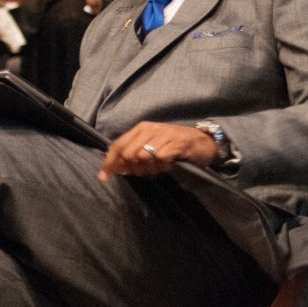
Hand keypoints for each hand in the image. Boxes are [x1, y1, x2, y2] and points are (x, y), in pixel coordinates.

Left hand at [98, 121, 217, 180]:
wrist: (202, 142)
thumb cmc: (173, 145)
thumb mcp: (150, 147)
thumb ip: (133, 155)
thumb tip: (115, 168)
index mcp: (140, 129)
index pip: (117, 145)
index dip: (109, 162)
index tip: (104, 177)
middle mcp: (150, 129)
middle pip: (129, 154)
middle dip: (134, 168)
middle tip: (147, 171)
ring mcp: (163, 135)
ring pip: (143, 157)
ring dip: (150, 168)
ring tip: (160, 167)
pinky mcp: (176, 143)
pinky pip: (161, 159)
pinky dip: (163, 166)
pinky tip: (169, 165)